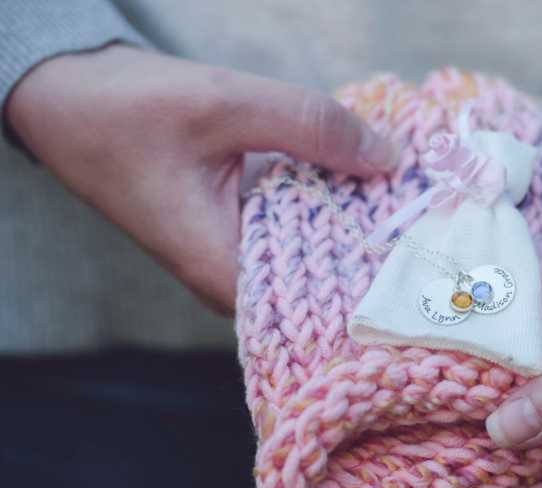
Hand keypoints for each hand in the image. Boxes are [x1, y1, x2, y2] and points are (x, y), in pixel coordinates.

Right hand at [5, 44, 396, 311]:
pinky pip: (299, 227)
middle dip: (379, 249)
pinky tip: (370, 184)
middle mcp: (232, 278)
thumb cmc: (127, 111)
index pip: (319, 300)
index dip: (380, 280)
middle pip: (324, 279)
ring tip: (420, 206)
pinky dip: (330, 204)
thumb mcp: (226, 105)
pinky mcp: (240, 230)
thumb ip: (310, 127)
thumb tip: (389, 156)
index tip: (433, 257)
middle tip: (442, 225)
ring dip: (357, 223)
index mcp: (222, 271)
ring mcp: (236, 255)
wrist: (69, 104)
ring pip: (314, 251)